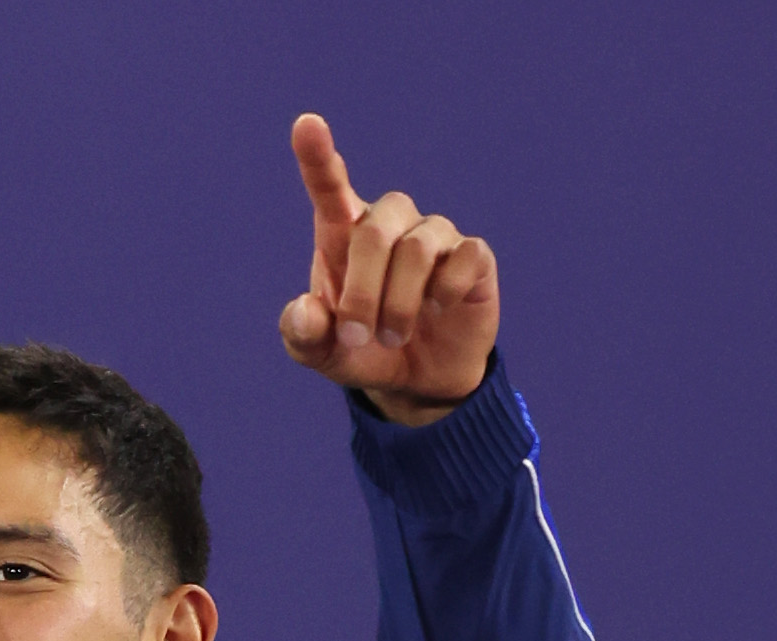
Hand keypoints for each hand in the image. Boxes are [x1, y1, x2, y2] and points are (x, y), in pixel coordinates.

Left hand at [276, 113, 499, 424]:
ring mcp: (433, 236)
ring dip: (398, 304)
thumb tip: (308, 311)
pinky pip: (462, 259)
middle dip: (361, 291)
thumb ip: (304, 336)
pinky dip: (445, 292)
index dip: (318, 156)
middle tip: (356, 335)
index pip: (329, 187)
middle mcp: (390, 224)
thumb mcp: (324, 355)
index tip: (307, 125)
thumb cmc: (364, 351)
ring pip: (416, 248)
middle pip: (374, 230)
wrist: (420, 379)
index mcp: (343, 235)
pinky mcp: (473, 255)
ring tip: (393, 338)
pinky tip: (438, 310)